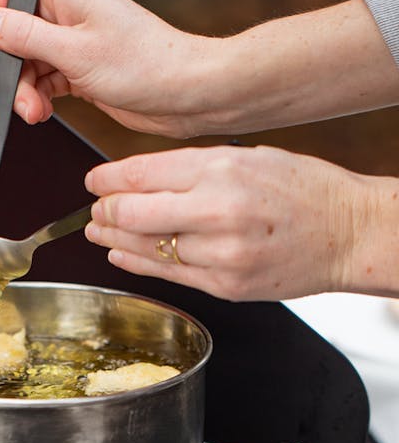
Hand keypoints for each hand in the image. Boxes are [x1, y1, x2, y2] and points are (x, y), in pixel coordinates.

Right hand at [0, 0, 212, 136]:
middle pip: (13, 23)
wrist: (188, 94)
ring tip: (30, 111)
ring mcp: (75, 41)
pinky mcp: (81, 69)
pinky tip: (41, 112)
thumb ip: (27, 37)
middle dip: (1, 59)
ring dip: (20, 87)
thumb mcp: (76, 52)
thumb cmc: (147, 66)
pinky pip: (43, 79)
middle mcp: (69, 12)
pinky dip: (36, 97)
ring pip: (26, 58)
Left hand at [84, 144, 397, 300]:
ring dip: (113, 239)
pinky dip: (136, 263)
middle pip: (133, 213)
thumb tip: (136, 178)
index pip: (142, 173)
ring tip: (99, 231)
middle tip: (95, 210)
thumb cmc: (304, 189)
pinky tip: (121, 254)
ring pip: (145, 247)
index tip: (94, 181)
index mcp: (221, 169)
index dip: (107, 179)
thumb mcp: (247, 157)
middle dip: (104, 211)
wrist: (349, 232)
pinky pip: (167, 274)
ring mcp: (220, 253)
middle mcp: (217, 211)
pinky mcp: (224, 285)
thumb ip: (191, 168)